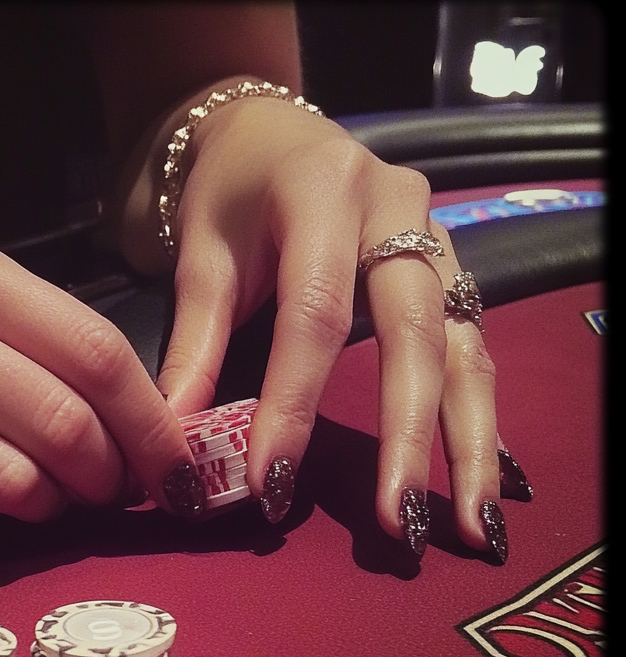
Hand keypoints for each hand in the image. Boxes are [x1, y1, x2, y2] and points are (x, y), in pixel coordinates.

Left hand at [156, 90, 503, 560]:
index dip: (294, 405)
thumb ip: (193, 347)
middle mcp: (396, 208)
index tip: (273, 483)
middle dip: (408, 436)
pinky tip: (478, 476)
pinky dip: (475, 414)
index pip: (313, 315)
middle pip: (416, 332)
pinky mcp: (450, 266)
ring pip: (465, 344)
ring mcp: (437, 234)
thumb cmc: (227, 192)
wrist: (268, 133)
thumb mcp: (200, 256)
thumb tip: (179, 444)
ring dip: (469, 440)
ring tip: (470, 523)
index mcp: (322, 193)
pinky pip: (471, 344)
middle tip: (396, 522)